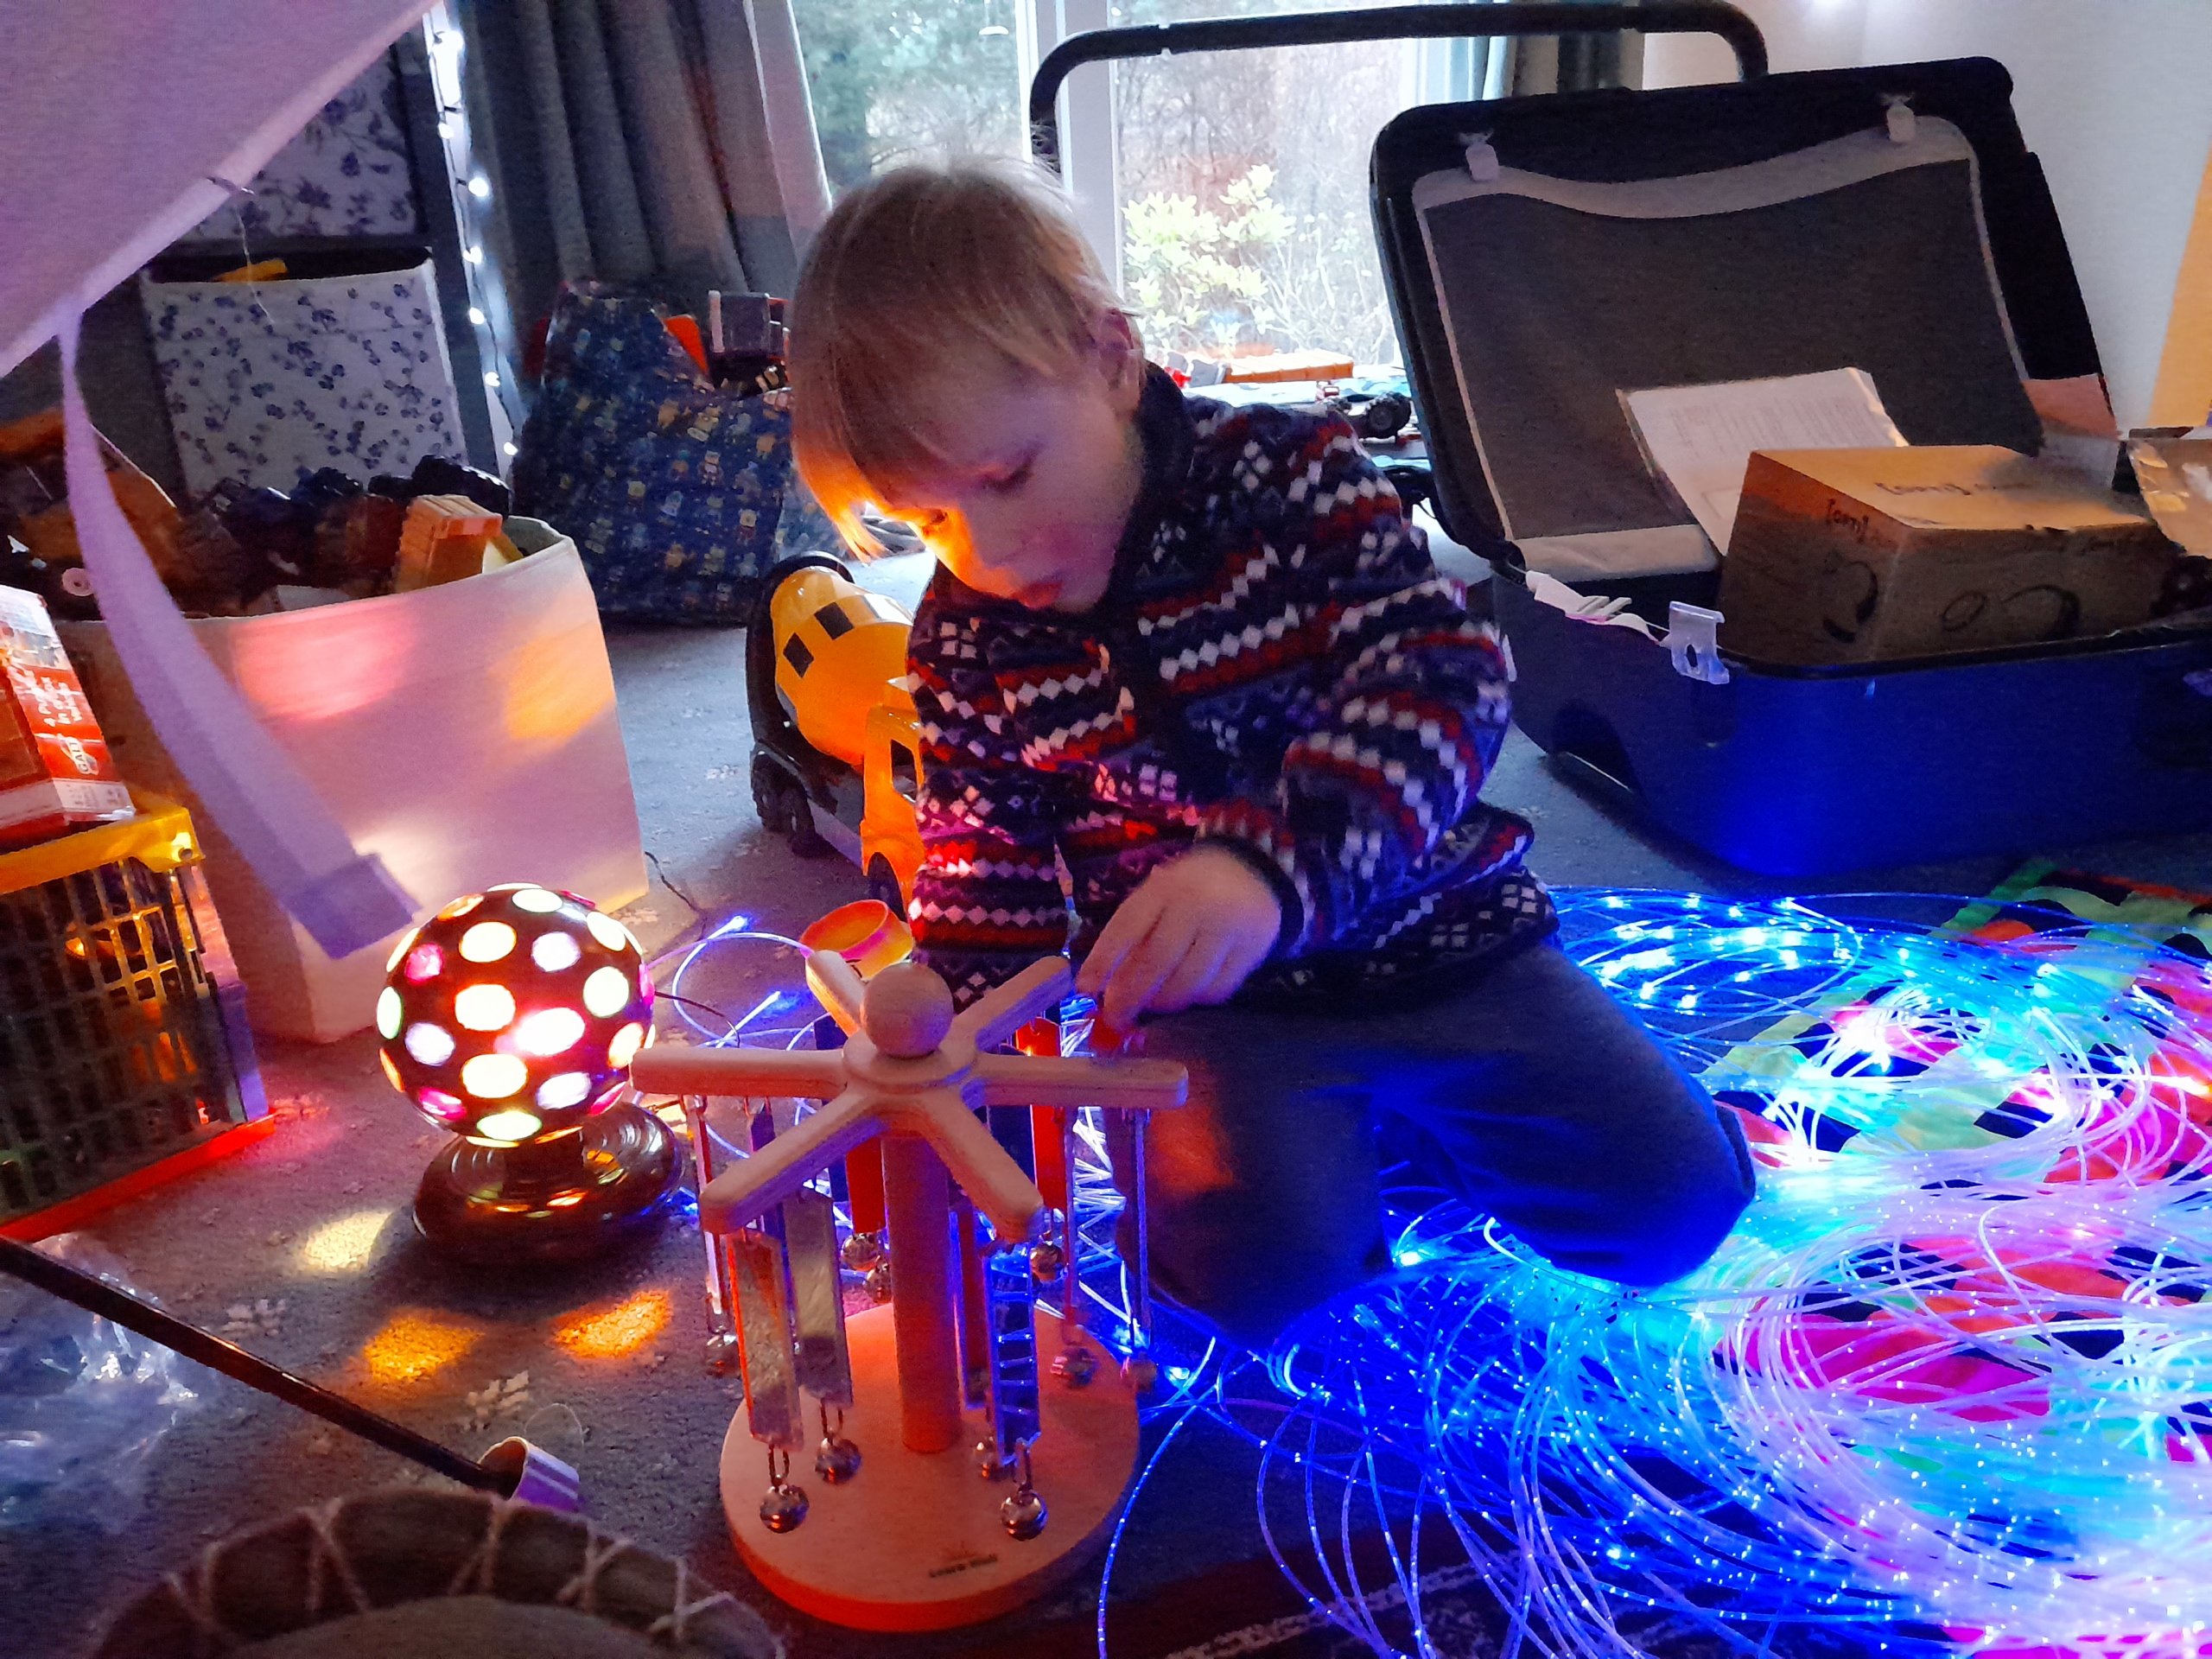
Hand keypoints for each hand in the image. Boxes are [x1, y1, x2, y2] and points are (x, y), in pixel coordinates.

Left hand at [1076, 846, 1281, 1031]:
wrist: (1250, 872)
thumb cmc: (1189, 889)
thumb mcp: (1157, 895)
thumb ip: (1133, 932)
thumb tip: (1102, 986)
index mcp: (1164, 888)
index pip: (1126, 929)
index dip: (1102, 962)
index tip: (1085, 990)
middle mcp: (1196, 906)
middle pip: (1155, 963)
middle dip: (1129, 997)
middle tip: (1116, 1017)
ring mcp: (1229, 929)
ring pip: (1187, 984)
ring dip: (1162, 1002)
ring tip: (1152, 1003)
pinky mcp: (1252, 951)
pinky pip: (1217, 991)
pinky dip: (1196, 998)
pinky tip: (1187, 991)